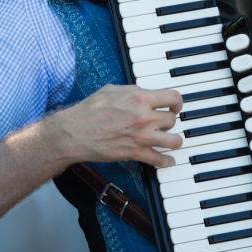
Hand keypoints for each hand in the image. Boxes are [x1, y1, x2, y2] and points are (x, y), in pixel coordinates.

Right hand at [49, 85, 183, 167]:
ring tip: (172, 140)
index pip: (173, 97)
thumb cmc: (89, 110)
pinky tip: (168, 160)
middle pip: (172, 120)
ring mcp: (141, 136)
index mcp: (140, 98)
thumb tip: (145, 93)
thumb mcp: (112, 90)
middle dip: (170, 120)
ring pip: (173, 140)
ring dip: (174, 140)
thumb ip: (133, 91)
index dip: (177, 102)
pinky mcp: (134, 153)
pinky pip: (158, 159)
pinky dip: (165, 161)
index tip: (175, 106)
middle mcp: (144, 117)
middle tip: (165, 122)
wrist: (75, 132)